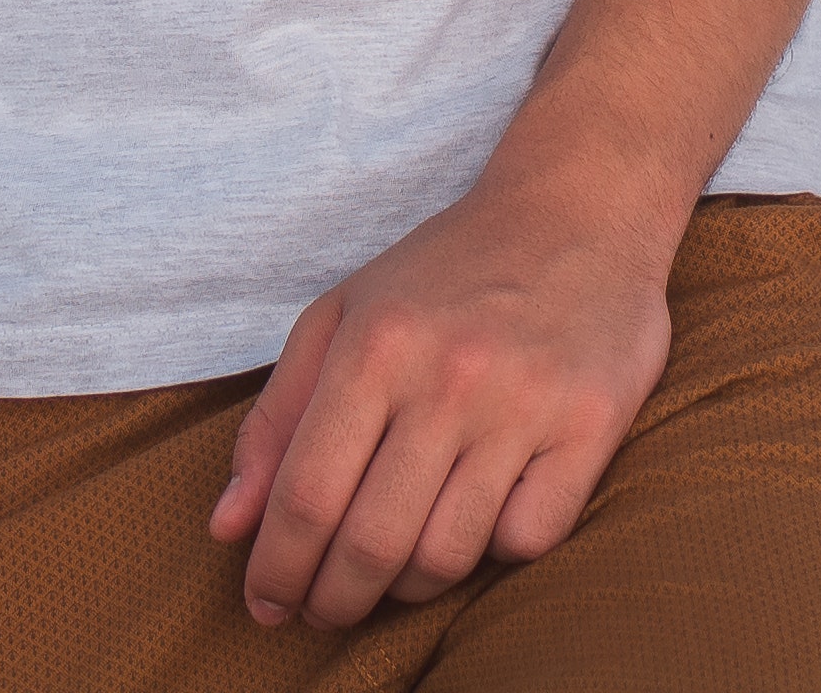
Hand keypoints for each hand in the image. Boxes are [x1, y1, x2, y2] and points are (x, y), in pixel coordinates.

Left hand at [206, 172, 678, 629]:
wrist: (580, 209)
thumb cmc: (447, 273)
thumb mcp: (341, 316)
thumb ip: (276, 419)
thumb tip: (228, 528)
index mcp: (375, 345)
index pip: (306, 494)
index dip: (277, 568)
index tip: (267, 603)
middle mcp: (449, 376)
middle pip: (371, 541)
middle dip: (333, 599)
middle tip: (324, 610)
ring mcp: (524, 404)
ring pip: (447, 555)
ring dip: (408, 587)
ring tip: (395, 572)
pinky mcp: (591, 426)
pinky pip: (527, 539)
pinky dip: (495, 550)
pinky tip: (479, 522)